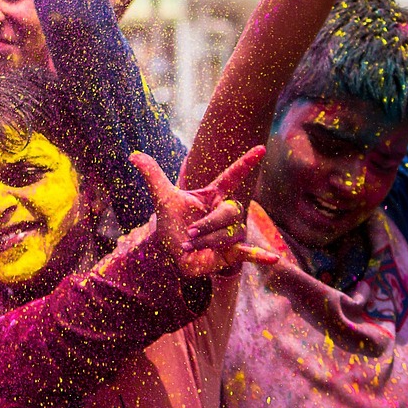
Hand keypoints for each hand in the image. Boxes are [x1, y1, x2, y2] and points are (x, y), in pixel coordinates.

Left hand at [132, 146, 277, 276]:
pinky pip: (248, 252)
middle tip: (190, 231)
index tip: (261, 148)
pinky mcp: (232, 252)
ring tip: (190, 244)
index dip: (245, 162)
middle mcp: (226, 212)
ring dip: (206, 241)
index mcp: (213, 196)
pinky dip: (260, 256)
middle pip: (228, 212)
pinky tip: (274, 259)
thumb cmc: (173, 222)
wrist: (173, 251)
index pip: (232, 176)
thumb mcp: (163, 198)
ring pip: (227, 233)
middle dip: (208, 223)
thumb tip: (133, 155)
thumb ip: (153, 175)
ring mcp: (231, 232)